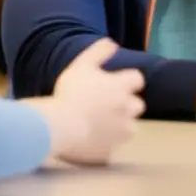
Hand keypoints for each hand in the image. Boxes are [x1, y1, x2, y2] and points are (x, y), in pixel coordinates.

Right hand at [31, 38, 145, 165]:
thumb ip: (98, 52)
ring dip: (119, 127)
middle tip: (106, 105)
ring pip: (129, 129)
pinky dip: (104, 147)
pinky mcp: (109, 152)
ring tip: (99, 125)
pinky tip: (90, 143)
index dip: (127, 81)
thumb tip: (112, 43)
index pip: (137, 80)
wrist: (57, 127)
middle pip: (137, 105)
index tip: (114, 84)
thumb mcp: (82, 66)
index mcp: (122, 87)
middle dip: (127, 105)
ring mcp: (120, 133)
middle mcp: (127, 109)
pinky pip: (111, 150)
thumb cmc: (70, 93)